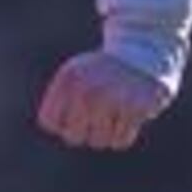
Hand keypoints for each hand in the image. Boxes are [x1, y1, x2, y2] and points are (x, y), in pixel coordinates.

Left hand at [34, 51, 170, 151]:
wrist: (142, 50)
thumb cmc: (102, 70)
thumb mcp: (73, 75)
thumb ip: (59, 102)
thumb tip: (55, 127)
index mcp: (69, 78)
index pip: (49, 122)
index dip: (61, 122)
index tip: (73, 109)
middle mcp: (88, 89)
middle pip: (73, 137)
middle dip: (84, 130)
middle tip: (96, 113)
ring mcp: (113, 99)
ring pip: (98, 141)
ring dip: (106, 132)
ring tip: (114, 110)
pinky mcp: (136, 108)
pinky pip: (120, 141)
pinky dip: (125, 132)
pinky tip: (128, 113)